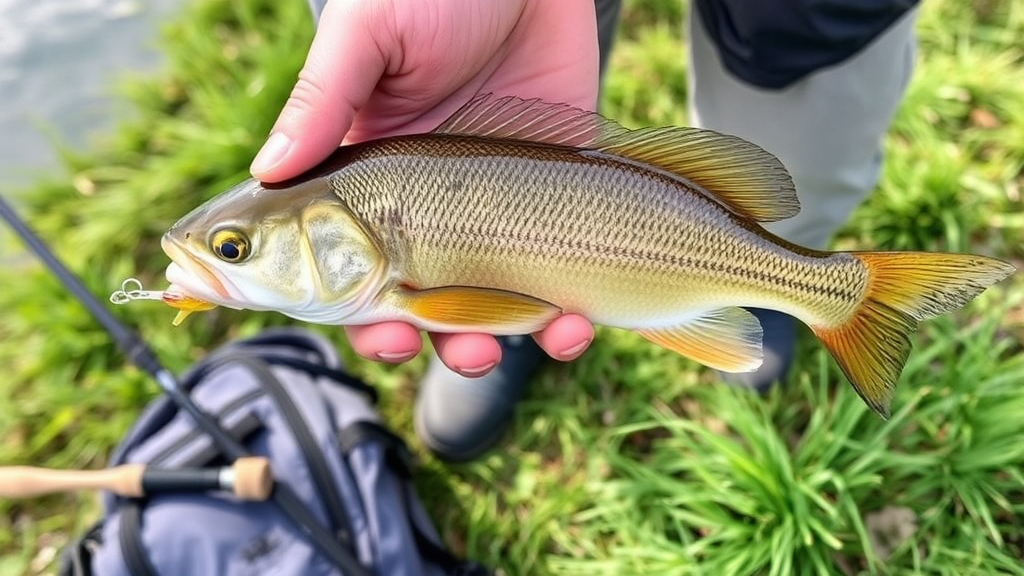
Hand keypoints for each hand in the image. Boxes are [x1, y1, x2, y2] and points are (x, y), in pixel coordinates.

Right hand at [251, 0, 598, 374]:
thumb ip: (324, 99)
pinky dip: (562, 323)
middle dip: (411, 340)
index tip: (372, 332)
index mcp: (361, 177)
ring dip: (483, 347)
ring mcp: (485, 213)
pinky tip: (572, 324)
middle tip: (427, 346)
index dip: (345, 312)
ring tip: (500, 345)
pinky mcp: (549, 206)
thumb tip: (266, 169)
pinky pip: (552, 285)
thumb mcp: (370, 33)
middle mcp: (417, 208)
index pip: (334, 265)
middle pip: (403, 305)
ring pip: (476, 311)